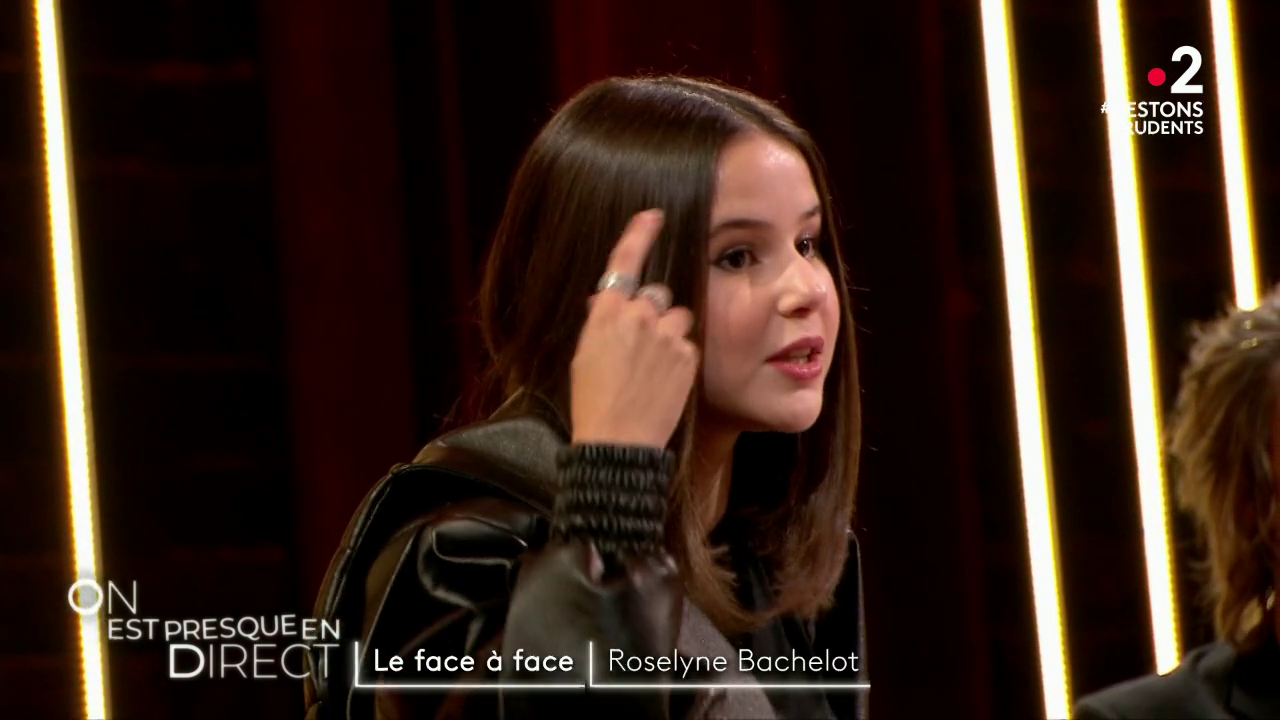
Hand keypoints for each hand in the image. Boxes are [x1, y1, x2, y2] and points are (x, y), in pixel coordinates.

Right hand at [569, 209, 697, 448]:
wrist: (617, 442)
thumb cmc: (592, 402)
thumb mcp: (585, 355)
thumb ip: (602, 322)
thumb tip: (609, 300)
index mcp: (606, 312)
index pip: (625, 261)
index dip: (640, 234)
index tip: (653, 216)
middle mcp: (638, 315)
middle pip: (657, 294)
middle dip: (653, 311)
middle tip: (642, 346)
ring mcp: (667, 334)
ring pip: (678, 317)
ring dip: (670, 333)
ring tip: (654, 367)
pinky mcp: (688, 355)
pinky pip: (688, 344)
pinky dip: (679, 358)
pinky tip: (663, 382)